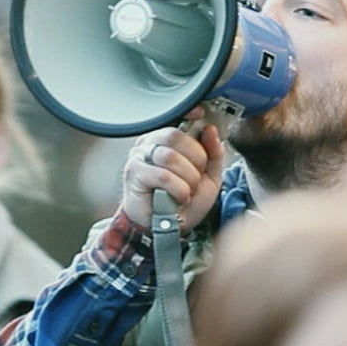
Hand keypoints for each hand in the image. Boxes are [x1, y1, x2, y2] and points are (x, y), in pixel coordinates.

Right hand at [119, 109, 225, 233]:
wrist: (164, 229)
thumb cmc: (181, 202)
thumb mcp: (207, 178)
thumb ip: (213, 154)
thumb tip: (210, 131)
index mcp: (166, 141)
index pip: (178, 119)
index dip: (190, 116)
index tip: (201, 117)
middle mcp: (150, 144)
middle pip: (175, 136)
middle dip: (195, 158)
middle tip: (197, 175)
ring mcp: (139, 157)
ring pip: (170, 157)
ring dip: (187, 177)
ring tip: (188, 190)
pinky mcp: (134, 174)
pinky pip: (162, 175)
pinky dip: (178, 188)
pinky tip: (179, 197)